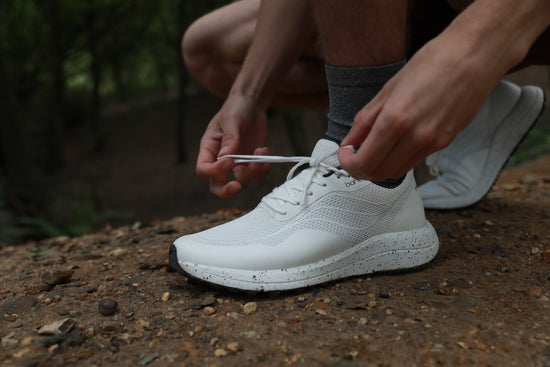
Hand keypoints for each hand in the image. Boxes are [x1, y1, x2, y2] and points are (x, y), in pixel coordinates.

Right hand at [196, 94, 270, 197]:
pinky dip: (263, 167)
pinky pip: (257, 174)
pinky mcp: (252, 161)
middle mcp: (221, 159)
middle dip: (226, 190)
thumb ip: (230, 138)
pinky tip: (264, 150)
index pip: (203, 169)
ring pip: (242, 180)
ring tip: (260, 151)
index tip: (228, 161)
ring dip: (253, 171)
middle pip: (217, 185)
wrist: (252, 105)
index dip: (214, 171)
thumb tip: (226, 157)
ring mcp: (237, 163)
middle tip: (236, 186)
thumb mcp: (231, 119)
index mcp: (209, 148)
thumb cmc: (236, 108)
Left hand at [337, 40, 500, 180]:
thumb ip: (366, 119)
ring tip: (374, 148)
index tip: (345, 153)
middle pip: (378, 173)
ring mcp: (432, 143)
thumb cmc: (433, 62)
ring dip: (379, 166)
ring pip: (396, 172)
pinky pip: (414, 161)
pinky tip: (395, 142)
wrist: (474, 55)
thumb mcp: (389, 88)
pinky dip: (398, 159)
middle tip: (354, 155)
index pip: (364, 162)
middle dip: (361, 168)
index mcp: (396, 120)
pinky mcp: (445, 144)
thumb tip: (350, 141)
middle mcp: (415, 137)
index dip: (348, 163)